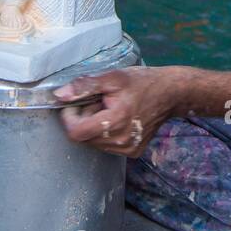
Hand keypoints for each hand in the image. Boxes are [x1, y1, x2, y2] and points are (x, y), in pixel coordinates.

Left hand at [56, 67, 179, 156]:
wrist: (171, 93)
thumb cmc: (143, 82)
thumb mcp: (113, 77)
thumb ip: (85, 86)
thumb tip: (60, 95)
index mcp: (115, 122)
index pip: (76, 132)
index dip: (70, 117)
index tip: (77, 103)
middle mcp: (121, 141)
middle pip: (83, 137)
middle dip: (84, 119)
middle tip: (99, 102)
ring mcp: (127, 149)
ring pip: (93, 143)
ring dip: (94, 126)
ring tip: (110, 109)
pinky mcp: (132, 152)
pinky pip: (106, 146)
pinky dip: (105, 133)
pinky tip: (118, 119)